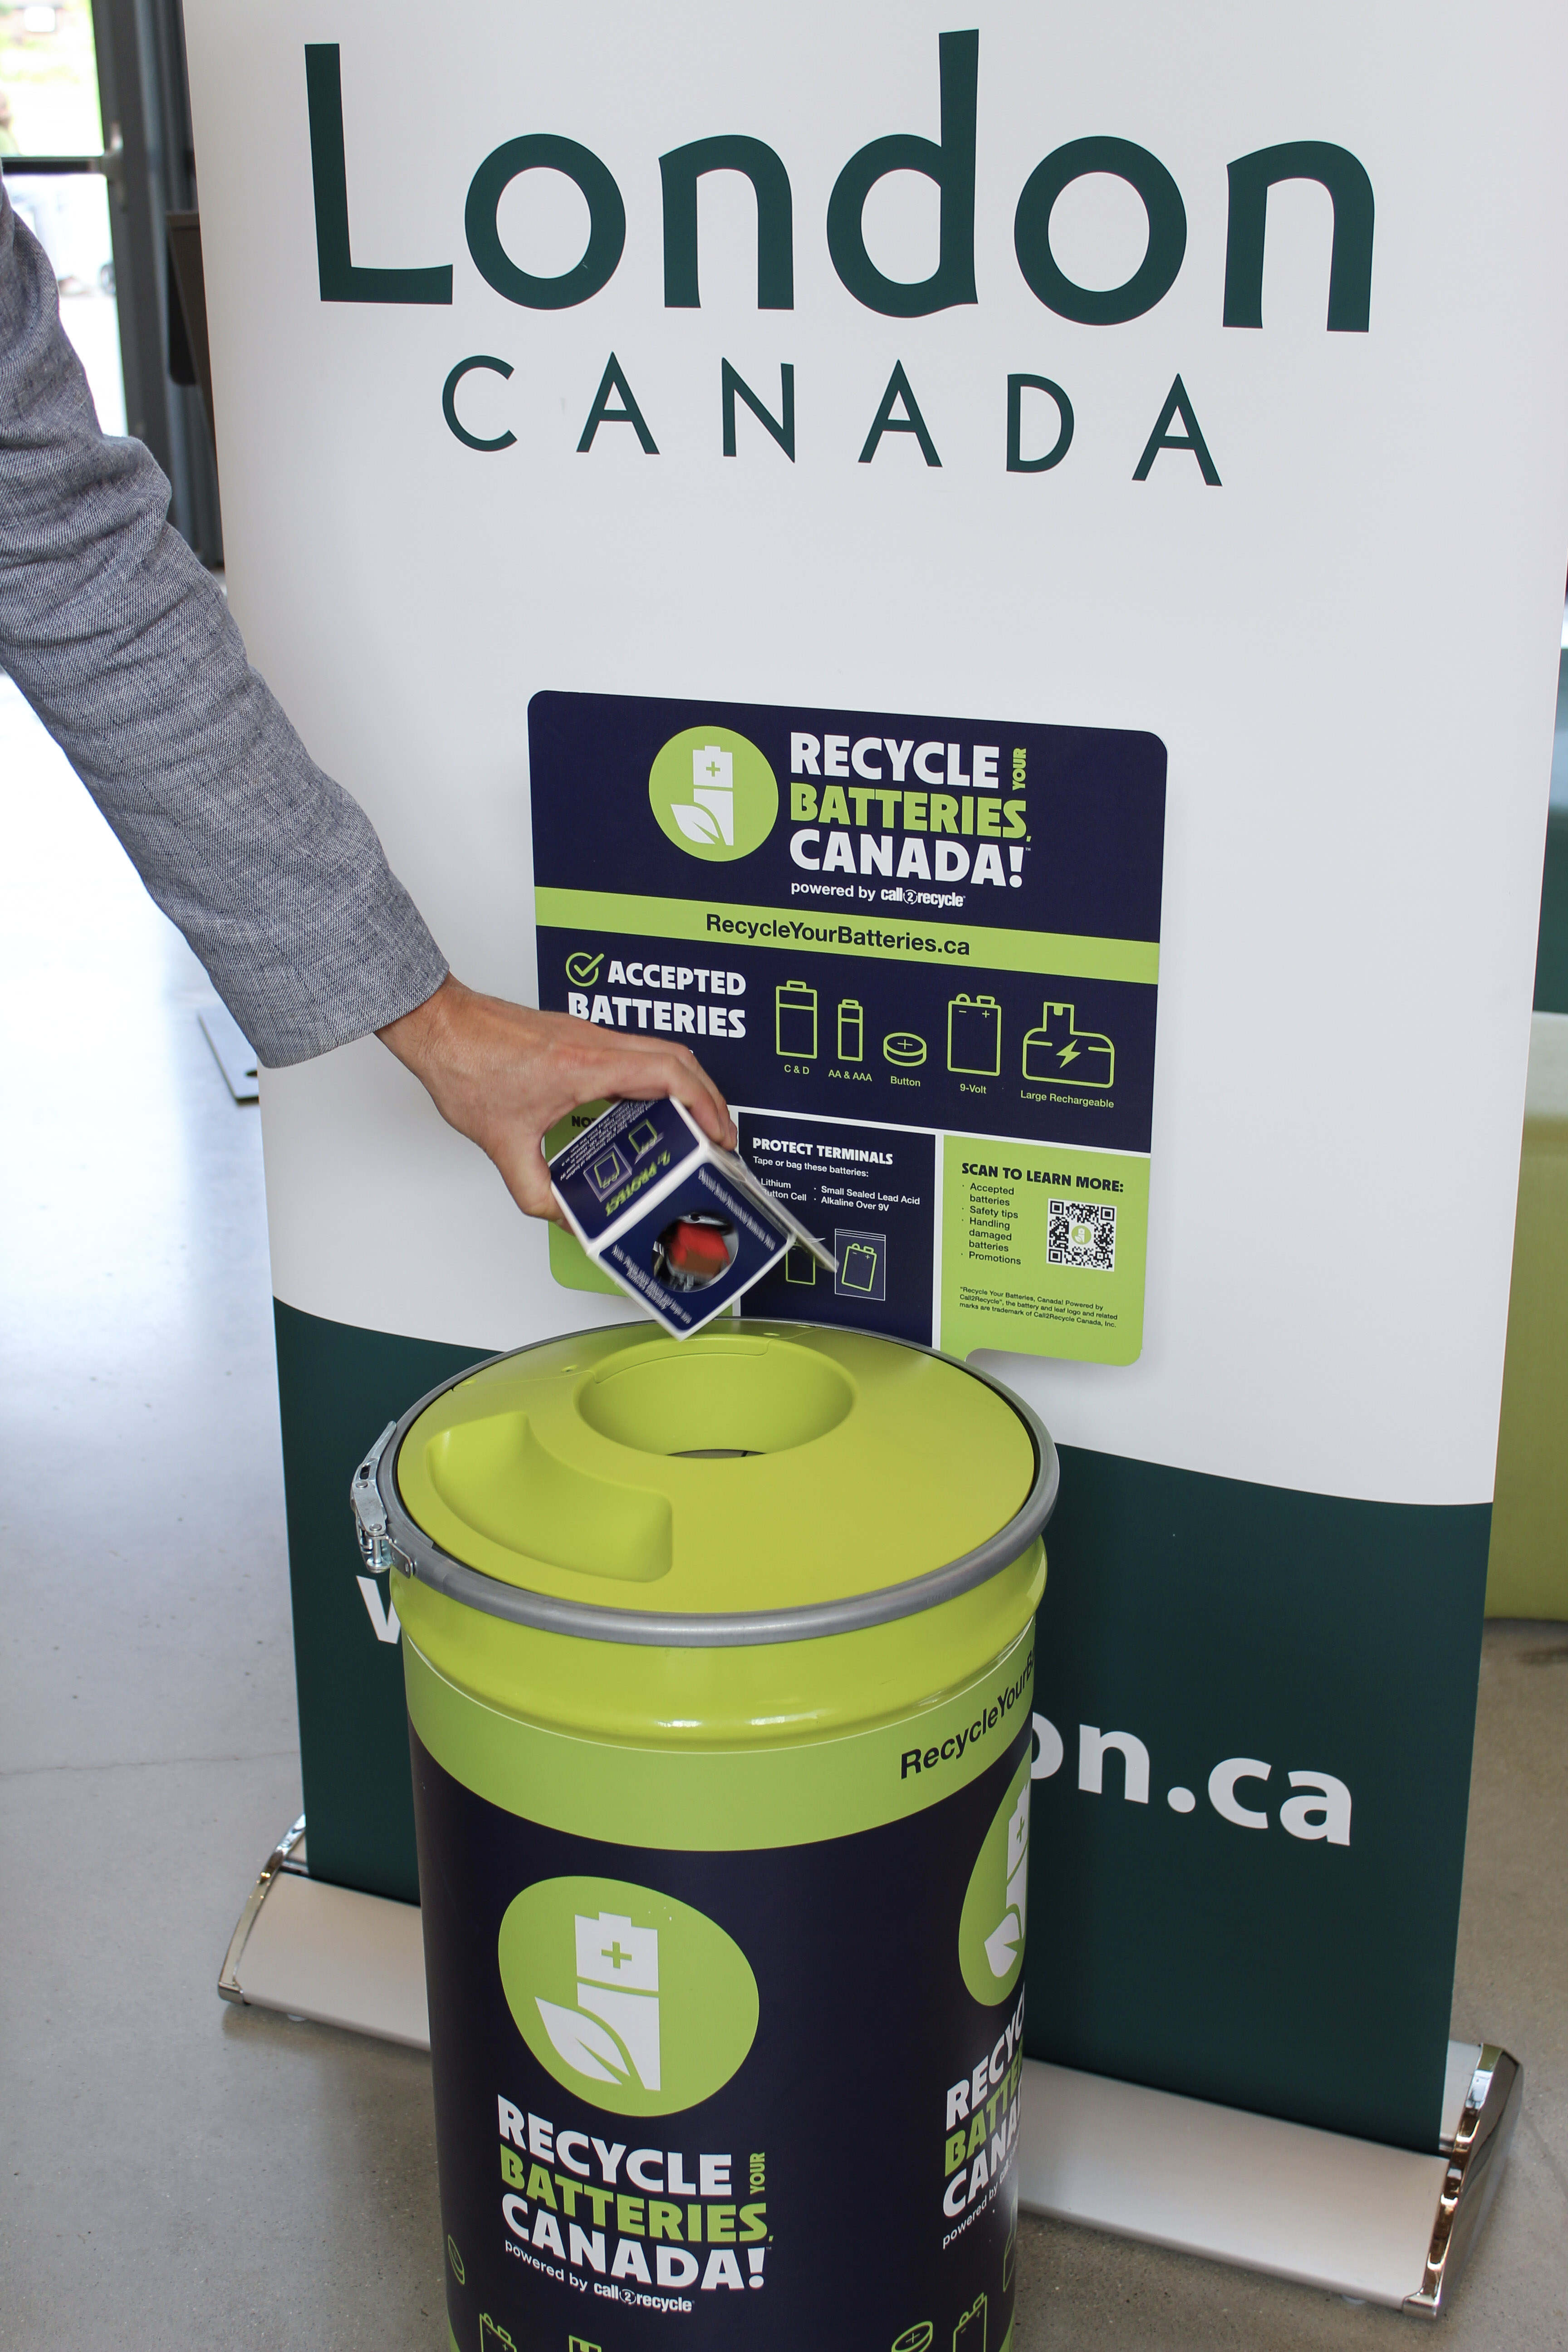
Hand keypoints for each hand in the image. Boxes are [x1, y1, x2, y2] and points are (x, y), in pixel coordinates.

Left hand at [378, 976, 735, 1220]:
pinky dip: (656, 1077)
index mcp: (585, 1065)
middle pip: (679, 1059)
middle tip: (719, 1137)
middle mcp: (594, 1042)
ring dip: (685, 1085)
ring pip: (659, 1050)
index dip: (706, 1105)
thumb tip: (565, 1217)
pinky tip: (648, 1107)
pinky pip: (634, 1052)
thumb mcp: (502, 1144)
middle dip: (709, 1098)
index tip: (720, 1134)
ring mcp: (588, 1034)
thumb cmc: (464, 1065)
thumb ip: (536, 1191)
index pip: (669, 1074)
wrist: (438, 1025)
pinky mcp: (578, 1035)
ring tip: (692, 1124)